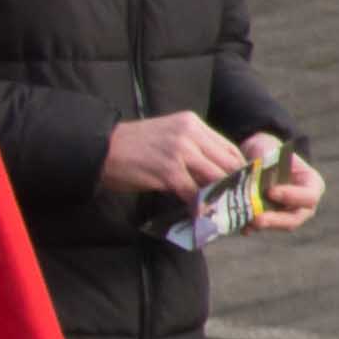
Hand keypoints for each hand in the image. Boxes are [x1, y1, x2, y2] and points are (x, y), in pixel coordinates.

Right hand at [96, 112, 250, 204]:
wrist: (99, 149)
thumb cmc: (131, 146)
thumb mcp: (167, 137)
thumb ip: (192, 149)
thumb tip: (212, 175)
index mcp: (192, 123)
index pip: (229, 148)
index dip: (238, 171)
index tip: (239, 187)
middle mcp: (190, 134)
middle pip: (227, 163)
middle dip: (234, 186)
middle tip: (235, 204)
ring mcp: (180, 151)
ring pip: (215, 178)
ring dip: (220, 198)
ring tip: (221, 212)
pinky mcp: (168, 171)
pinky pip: (193, 192)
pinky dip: (198, 206)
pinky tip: (198, 215)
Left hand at [247, 144, 326, 230]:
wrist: (258, 157)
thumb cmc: (271, 153)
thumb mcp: (273, 154)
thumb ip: (269, 167)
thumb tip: (254, 179)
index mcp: (311, 184)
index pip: (309, 196)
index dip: (291, 196)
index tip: (270, 192)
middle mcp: (303, 204)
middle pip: (295, 218)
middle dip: (275, 220)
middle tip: (257, 218)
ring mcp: (287, 214)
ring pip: (278, 225)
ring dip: (262, 225)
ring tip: (246, 222)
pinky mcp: (269, 219)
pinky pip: (261, 227)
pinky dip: (251, 227)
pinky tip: (241, 227)